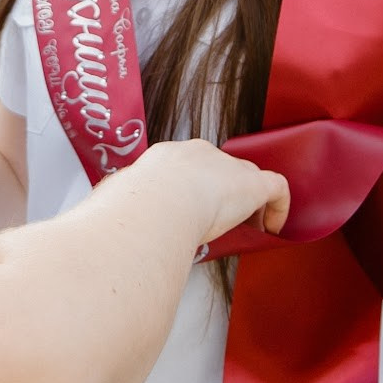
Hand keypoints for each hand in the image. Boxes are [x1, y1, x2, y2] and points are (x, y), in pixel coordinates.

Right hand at [128, 140, 289, 246]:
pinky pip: (276, 189)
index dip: (193, 189)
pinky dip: (279, 207)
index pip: (187, 167)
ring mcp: (227, 166)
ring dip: (250, 201)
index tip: (191, 211)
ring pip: (247, 176)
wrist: (156, 204)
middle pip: (220, 168)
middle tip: (220, 220)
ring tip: (250, 225)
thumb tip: (103, 214)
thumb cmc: (132, 207)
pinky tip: (273, 228)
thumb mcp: (118, 203)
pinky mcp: (253, 184)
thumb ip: (118, 205)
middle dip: (222, 192)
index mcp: (166, 157)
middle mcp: (199, 154)